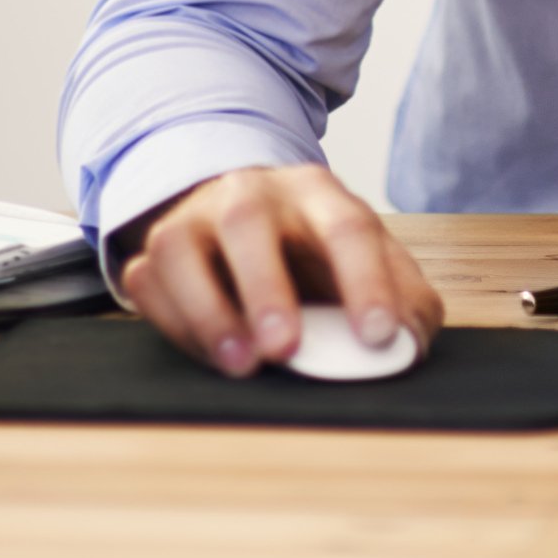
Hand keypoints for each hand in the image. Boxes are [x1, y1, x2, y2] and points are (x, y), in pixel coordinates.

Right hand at [112, 164, 444, 375]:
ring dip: (207, 311)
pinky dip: (171, 322)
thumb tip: (409, 345)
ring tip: (241, 365)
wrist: (249, 219)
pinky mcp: (157, 248)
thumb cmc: (318, 254)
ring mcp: (196, 216)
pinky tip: (207, 354)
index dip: (366, 280)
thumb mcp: (372, 265)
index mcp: (318, 192)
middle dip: (265, 287)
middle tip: (285, 349)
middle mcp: (251, 192)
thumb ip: (405, 302)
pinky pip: (148, 279)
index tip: (378, 336)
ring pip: (179, 245)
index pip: (347, 226)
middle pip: (248, 222)